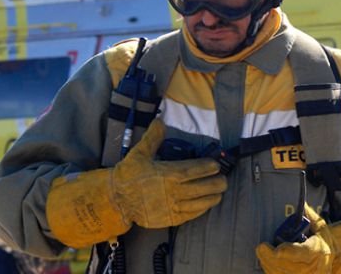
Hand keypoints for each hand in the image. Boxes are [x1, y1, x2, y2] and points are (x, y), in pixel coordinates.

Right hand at [47, 120, 226, 247]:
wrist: (117, 199)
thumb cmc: (129, 175)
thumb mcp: (139, 153)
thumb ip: (153, 137)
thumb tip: (160, 121)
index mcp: (168, 174)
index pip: (195, 170)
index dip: (208, 167)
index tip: (216, 165)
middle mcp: (173, 191)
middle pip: (203, 188)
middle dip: (217, 183)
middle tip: (223, 179)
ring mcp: (172, 207)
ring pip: (200, 202)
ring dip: (212, 197)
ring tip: (219, 193)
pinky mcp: (170, 219)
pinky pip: (191, 214)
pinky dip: (201, 209)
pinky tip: (206, 204)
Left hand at [255, 204, 340, 273]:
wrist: (335, 262)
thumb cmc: (324, 242)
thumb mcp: (321, 227)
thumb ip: (309, 216)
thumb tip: (301, 203)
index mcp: (318, 251)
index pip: (302, 253)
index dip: (288, 252)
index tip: (277, 249)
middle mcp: (312, 268)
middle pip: (287, 265)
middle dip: (270, 258)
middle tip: (261, 248)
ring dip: (268, 264)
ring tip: (262, 253)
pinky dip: (271, 270)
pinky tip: (266, 263)